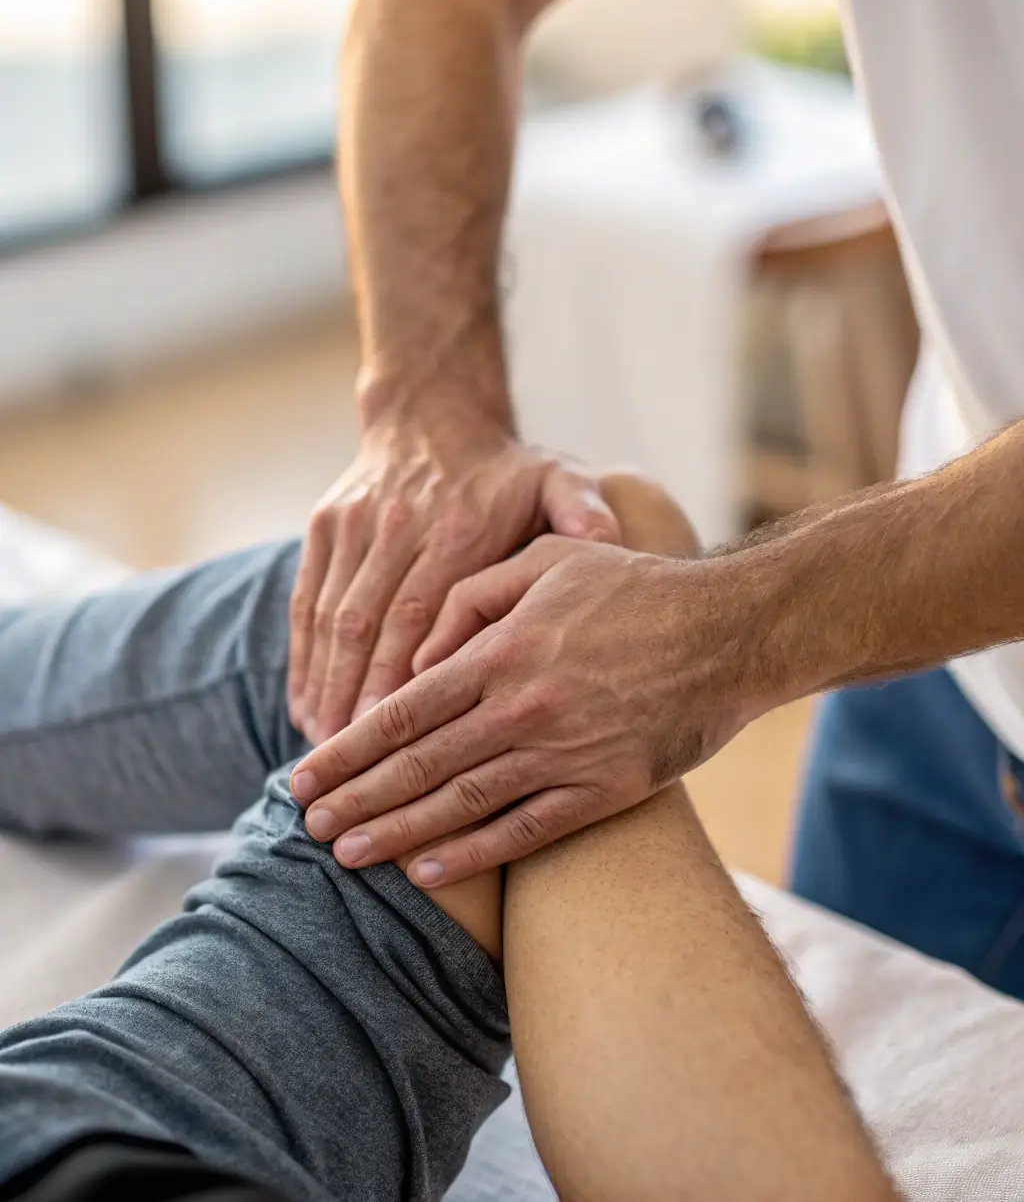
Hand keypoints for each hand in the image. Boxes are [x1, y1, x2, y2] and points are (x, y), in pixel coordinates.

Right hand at [287, 412, 620, 743]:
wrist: (433, 412)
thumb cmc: (504, 468)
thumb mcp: (556, 477)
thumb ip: (580, 510)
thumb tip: (605, 539)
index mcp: (460, 528)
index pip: (421, 614)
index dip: (401, 677)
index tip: (394, 737)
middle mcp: (401, 526)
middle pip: (367, 625)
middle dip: (355, 697)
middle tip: (352, 764)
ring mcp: (356, 526)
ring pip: (330, 617)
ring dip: (322, 685)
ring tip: (324, 748)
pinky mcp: (325, 527)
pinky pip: (306, 601)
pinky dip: (302, 657)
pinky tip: (303, 707)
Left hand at [290, 533, 756, 885]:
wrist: (729, 630)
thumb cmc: (635, 588)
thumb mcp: (548, 557)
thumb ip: (474, 594)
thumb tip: (420, 650)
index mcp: (502, 651)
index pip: (401, 710)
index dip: (347, 748)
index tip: (303, 775)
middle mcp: (522, 709)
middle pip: (418, 764)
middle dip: (356, 798)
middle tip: (307, 826)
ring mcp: (563, 754)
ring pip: (461, 804)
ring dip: (397, 833)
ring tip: (347, 856)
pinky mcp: (604, 790)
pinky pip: (526, 831)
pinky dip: (473, 854)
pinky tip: (428, 870)